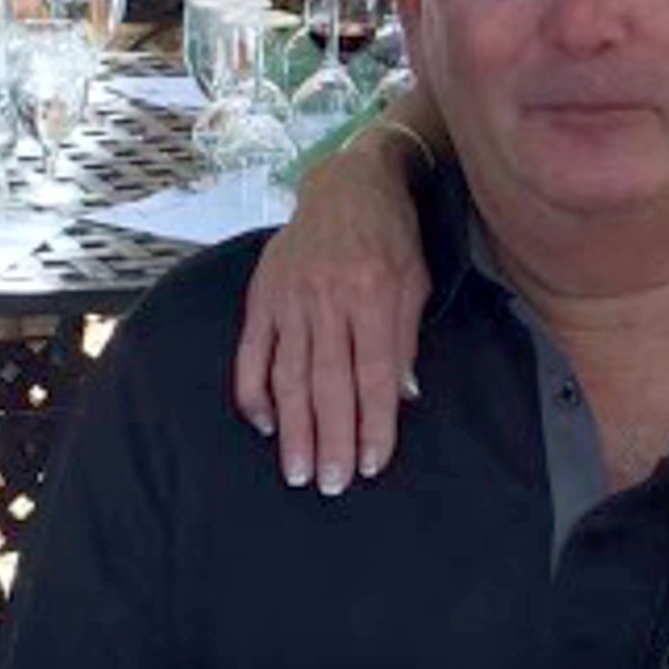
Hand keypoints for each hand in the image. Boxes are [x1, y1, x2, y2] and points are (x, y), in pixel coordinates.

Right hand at [233, 133, 430, 493]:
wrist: (348, 183)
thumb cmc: (392, 236)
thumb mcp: (415, 282)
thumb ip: (404, 340)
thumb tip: (402, 399)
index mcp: (373, 294)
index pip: (373, 374)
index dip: (373, 423)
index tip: (372, 465)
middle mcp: (328, 297)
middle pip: (327, 382)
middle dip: (331, 438)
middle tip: (332, 485)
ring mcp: (290, 297)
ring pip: (288, 374)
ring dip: (293, 428)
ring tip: (299, 471)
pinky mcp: (263, 295)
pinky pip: (253, 352)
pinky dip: (255, 391)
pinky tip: (264, 424)